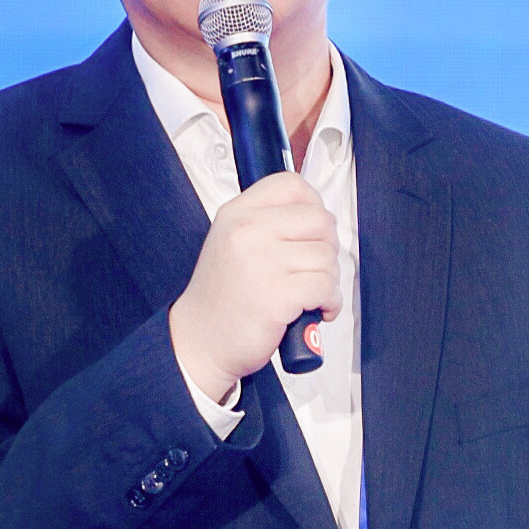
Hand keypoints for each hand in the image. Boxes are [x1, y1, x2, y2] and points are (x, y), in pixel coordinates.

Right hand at [168, 171, 339, 403]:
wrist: (199, 343)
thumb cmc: (222, 299)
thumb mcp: (232, 243)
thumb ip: (268, 223)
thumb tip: (317, 216)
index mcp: (237, 214)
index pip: (291, 185)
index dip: (314, 205)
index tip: (313, 230)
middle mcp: (247, 231)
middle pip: (320, 220)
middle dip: (327, 248)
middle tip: (313, 268)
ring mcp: (262, 262)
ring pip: (327, 257)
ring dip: (329, 281)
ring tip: (309, 294)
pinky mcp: (277, 295)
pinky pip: (327, 287)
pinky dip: (330, 303)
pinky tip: (314, 310)